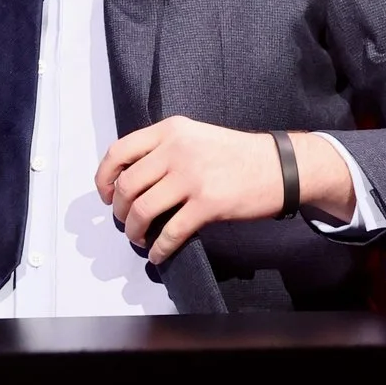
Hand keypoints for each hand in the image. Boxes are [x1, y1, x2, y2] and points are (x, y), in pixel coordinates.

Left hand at [95, 119, 354, 267]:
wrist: (281, 165)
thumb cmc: (238, 154)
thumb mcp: (196, 136)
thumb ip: (164, 149)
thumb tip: (130, 177)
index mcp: (170, 131)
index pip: (119, 152)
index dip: (104, 178)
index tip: (105, 194)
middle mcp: (176, 150)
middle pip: (126, 185)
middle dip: (118, 210)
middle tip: (124, 220)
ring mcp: (191, 177)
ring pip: (142, 210)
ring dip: (134, 230)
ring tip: (139, 237)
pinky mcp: (207, 204)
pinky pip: (170, 232)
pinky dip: (159, 248)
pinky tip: (158, 253)